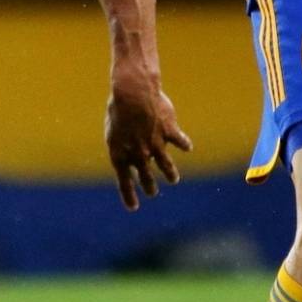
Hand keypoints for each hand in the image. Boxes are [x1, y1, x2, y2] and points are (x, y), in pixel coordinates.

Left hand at [104, 67, 192, 210]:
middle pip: (146, 177)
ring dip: (170, 174)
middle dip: (149, 187)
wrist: (133, 94)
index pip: (125, 182)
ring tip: (173, 179)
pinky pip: (180, 141)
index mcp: (121, 154)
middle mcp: (139, 154)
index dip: (129, 196)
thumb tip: (134, 156)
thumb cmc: (119, 108)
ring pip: (166, 166)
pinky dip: (184, 145)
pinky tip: (187, 148)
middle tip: (152, 192)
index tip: (133, 207)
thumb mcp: (114, 130)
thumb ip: (122, 146)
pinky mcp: (169, 132)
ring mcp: (156, 145)